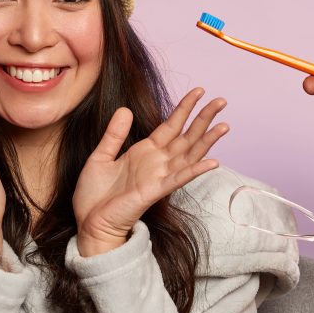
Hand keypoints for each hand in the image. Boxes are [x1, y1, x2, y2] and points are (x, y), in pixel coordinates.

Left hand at [74, 88, 227, 255]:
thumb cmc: (94, 194)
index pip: (171, 125)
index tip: (200, 90)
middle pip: (187, 136)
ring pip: (189, 155)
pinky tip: (212, 162)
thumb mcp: (100, 157)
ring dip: (207, 141)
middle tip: (222, 100)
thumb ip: (114, 135)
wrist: (88, 222)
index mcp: (145, 151)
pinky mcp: (154, 192)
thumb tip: (125, 109)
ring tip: (224, 125)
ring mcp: (158, 177)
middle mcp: (156, 162)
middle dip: (204, 118)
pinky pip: (178, 179)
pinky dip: (195, 170)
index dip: (185, 108)